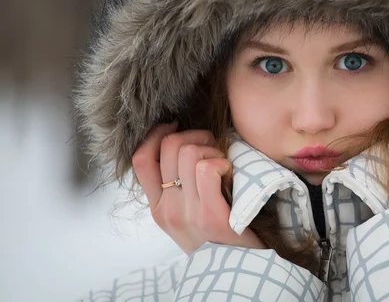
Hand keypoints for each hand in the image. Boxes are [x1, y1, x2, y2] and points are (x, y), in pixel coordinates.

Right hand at [132, 123, 265, 254]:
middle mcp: (166, 210)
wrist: (236, 272)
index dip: (157, 133)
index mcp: (158, 208)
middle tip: (213, 148)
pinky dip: (222, 163)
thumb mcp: (187, 215)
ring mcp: (186, 213)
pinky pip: (207, 168)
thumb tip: (182, 144)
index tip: (176, 127)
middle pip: (169, 146)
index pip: (141, 158)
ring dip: (213, 151)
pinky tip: (230, 175)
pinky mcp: (211, 216)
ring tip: (224, 167)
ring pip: (189, 152)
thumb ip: (178, 188)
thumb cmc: (217, 237)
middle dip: (196, 136)